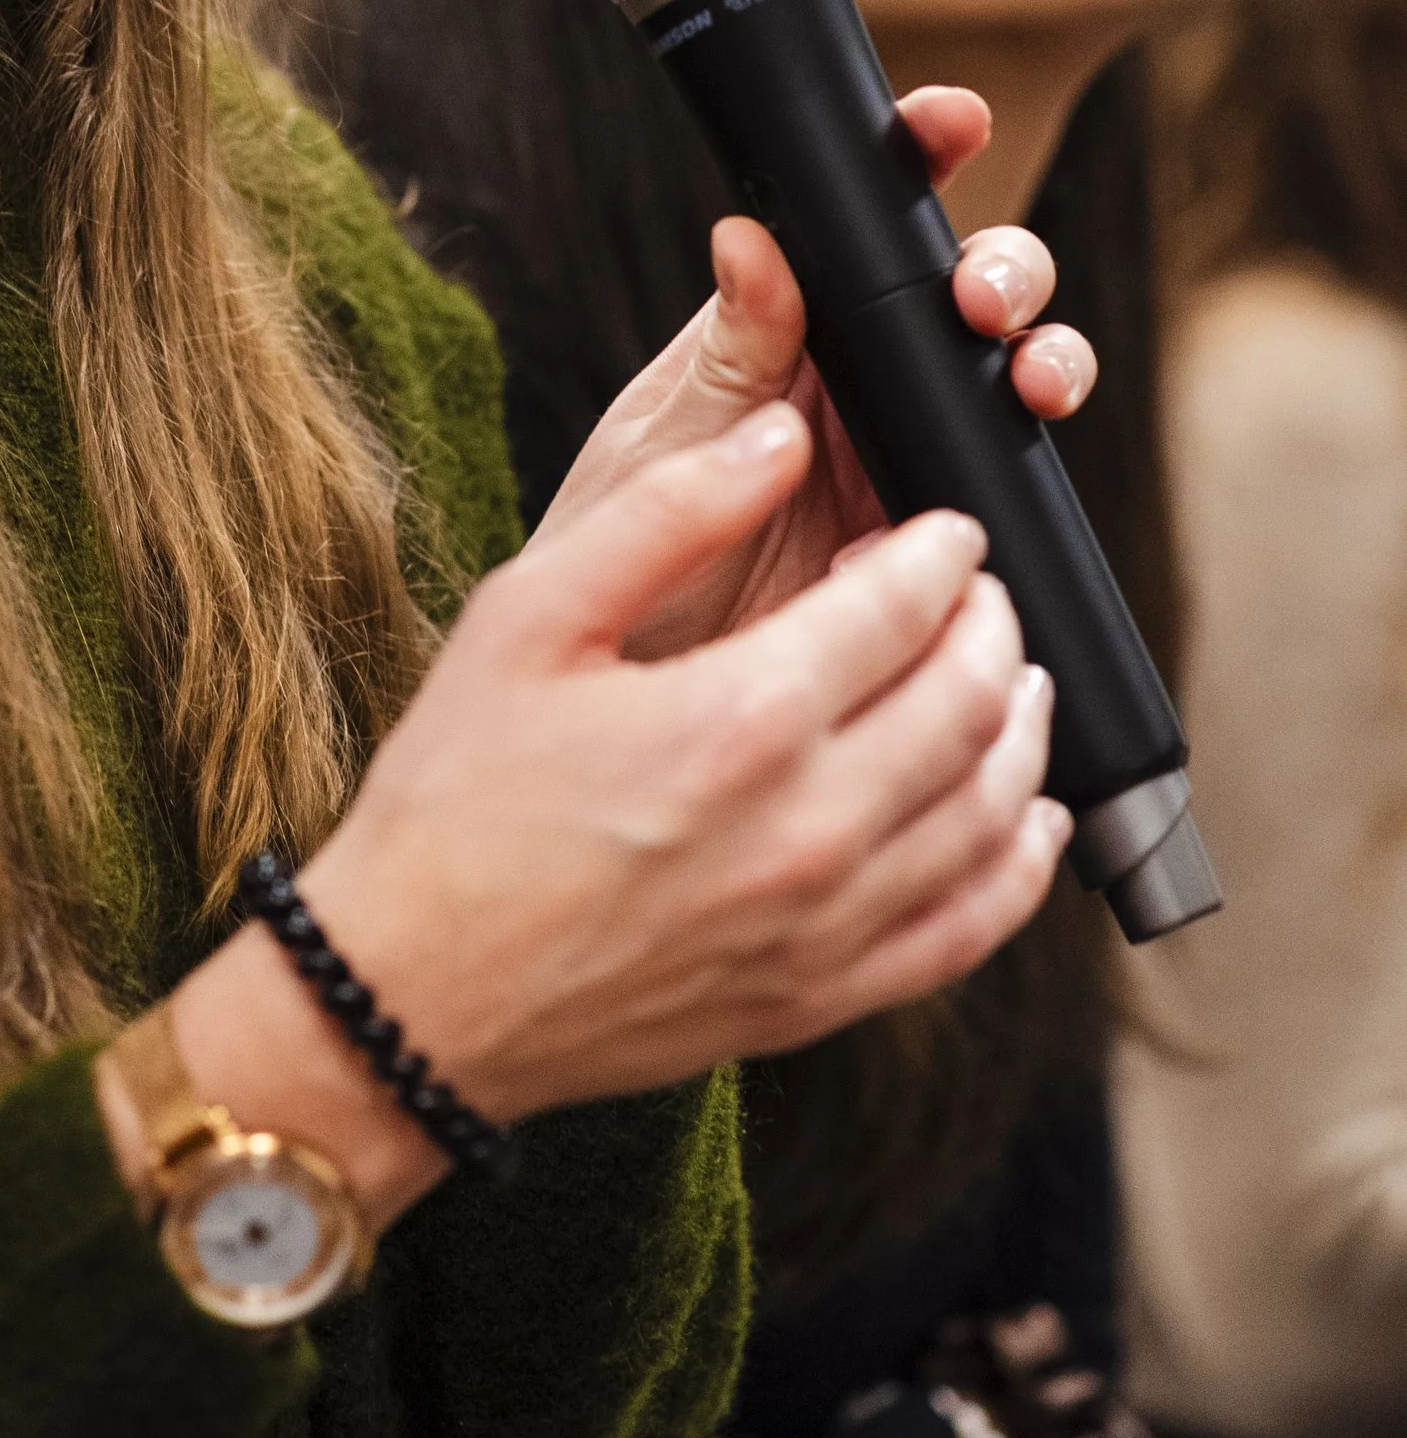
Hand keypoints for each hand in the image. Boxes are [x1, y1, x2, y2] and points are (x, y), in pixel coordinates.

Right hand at [167, 400, 1065, 1214]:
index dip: (941, 550)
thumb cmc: (454, 798)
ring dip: (1022, 727)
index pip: (904, 608)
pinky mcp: (821, 1000)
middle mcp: (808, 829)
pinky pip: (971, 927)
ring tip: (1012, 676)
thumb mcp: (529, 617)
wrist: (411, 996)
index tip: (942, 526)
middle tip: (973, 589)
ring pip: (993, 810)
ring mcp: (824, 927)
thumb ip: (665, 514)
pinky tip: (1025, 816)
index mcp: (740, 718)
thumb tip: (779, 438)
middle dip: (992, 624)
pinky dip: (1020, 861)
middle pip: (972, 700)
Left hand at [531, 86, 1097, 652]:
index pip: (861, 222)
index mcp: (786, 331)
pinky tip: (982, 498)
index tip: (952, 120)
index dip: (919, 158)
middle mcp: (861, 383)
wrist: (628, 702)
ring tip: (1028, 382)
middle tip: (981, 299)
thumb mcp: (661, 454)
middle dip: (1004, 271)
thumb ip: (724, 358)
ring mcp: (909, 461)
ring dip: (1044, 363)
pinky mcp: (939, 552)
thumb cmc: (617, 561)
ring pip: (1009, 385)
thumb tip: (748, 236)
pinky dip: (1019, 488)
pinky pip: (1008, 503)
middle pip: (967, 291)